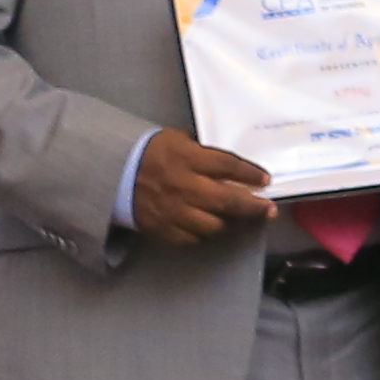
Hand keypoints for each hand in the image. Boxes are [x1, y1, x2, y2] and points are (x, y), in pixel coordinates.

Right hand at [133, 131, 273, 248]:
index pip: (229, 167)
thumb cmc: (148, 152)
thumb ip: (203, 154)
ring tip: (239, 219)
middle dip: (253, 207)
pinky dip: (205, 234)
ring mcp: (173, 210)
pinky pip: (192, 238)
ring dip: (230, 223)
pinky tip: (211, 227)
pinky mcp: (162, 228)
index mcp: (187, 159)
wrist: (111, 172)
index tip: (265, 180)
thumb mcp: (177, 141)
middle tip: (268, 210)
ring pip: (213, 225)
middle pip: (228, 200)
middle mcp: (183, 186)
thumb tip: (232, 168)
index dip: (251, 174)